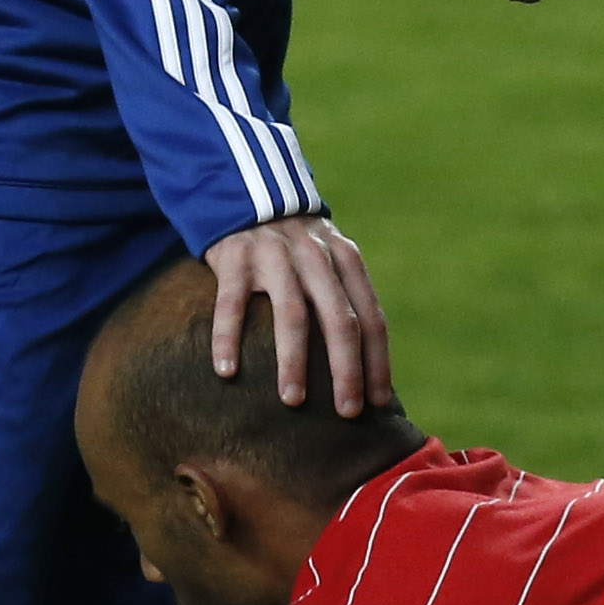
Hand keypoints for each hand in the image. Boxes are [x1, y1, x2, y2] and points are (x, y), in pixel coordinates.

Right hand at [206, 214, 390, 416]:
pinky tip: (226, 372)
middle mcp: (316, 256)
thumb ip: (345, 297)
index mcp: (346, 260)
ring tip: (292, 402)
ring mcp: (274, 255)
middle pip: (339, 320)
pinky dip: (227, 338)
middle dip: (346, 370)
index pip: (369, 317)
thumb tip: (365, 368)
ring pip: (291, 314)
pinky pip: (231, 304)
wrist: (247, 192)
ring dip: (293, 361)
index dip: (376, 361)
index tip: (377, 402)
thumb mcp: (328, 258)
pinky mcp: (235, 258)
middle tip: (347, 412)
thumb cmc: (293, 246)